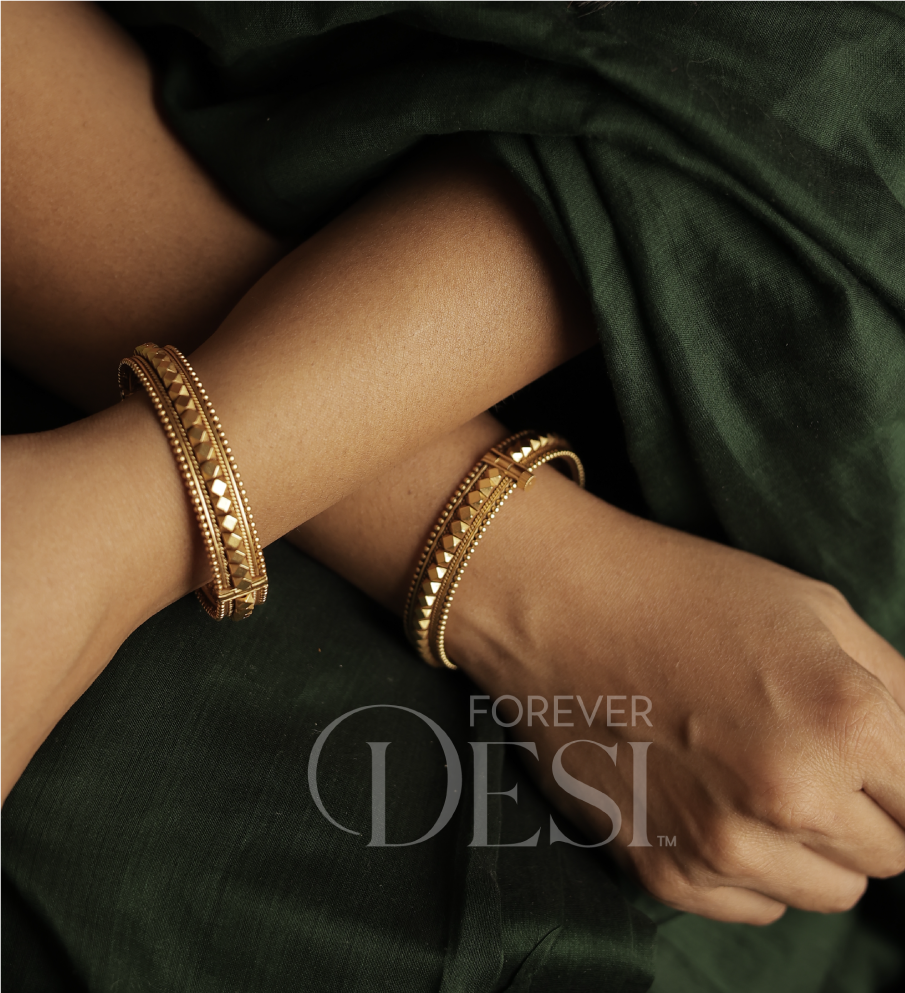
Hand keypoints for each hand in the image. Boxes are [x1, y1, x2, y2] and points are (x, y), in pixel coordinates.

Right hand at [449, 468, 904, 923]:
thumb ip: (899, 689)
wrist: (557, 604)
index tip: (874, 763)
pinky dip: (753, 869)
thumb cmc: (683, 591)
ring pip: (828, 892)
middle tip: (809, 755)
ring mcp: (721, 844)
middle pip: (889, 856)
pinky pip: (755, 906)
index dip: (902, 778)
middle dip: (867, 812)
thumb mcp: (815, 610)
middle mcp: (791, 797)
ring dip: (813, 846)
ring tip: (758, 777)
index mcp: (846, 720)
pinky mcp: (663, 870)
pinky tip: (716, 802)